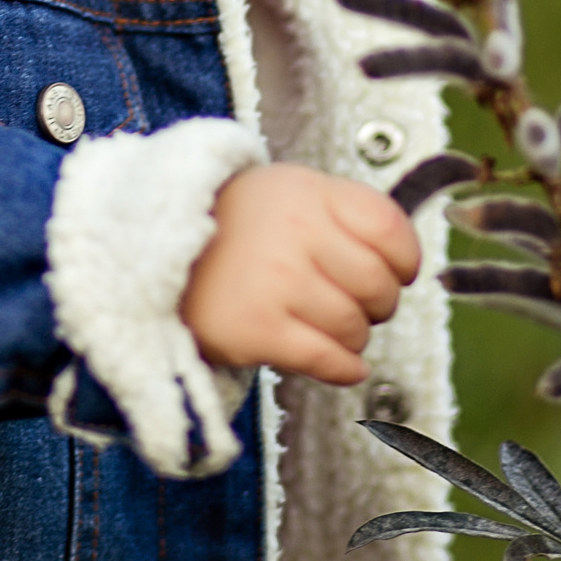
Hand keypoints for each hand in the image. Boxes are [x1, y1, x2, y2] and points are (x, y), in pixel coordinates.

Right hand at [179, 163, 422, 385]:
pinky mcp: (257, 329)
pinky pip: (328, 360)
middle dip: (379, 304)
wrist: (156, 254)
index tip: (398, 271)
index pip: (389, 229)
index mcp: (307, 193)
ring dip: (353, 337)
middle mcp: (294, 233)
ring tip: (331, 328)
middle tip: (361, 305)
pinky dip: (345, 368)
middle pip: (377, 284)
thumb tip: (402, 260)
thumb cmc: (231, 227)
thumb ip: (342, 212)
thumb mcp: (286, 192)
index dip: (404, 259)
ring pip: (354, 327)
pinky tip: (341, 362)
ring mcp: (276, 282)